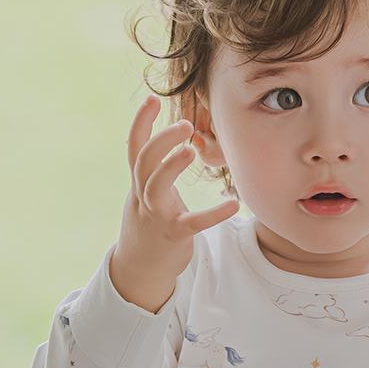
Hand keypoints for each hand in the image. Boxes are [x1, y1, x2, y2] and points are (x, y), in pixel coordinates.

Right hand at [108, 95, 239, 312]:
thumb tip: (167, 140)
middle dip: (161, 140)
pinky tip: (233, 204)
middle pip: (145, 161)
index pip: (135, 146)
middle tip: (185, 124)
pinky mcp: (173, 235)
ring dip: (171, 166)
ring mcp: (156, 215)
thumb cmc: (148, 224)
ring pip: (156, 186)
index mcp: (139, 182)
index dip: (141, 122)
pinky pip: (193, 223)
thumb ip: (155, 169)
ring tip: (191, 150)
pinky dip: (213, 214)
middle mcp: (143, 195)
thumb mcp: (146, 192)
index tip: (151, 99)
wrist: (138, 268)